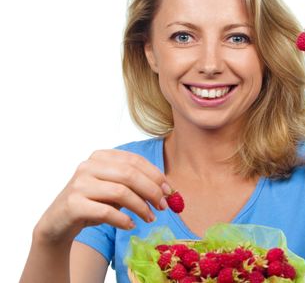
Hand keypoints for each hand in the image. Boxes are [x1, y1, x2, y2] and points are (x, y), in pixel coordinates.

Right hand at [35, 149, 170, 243]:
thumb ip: (136, 184)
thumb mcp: (115, 189)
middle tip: (163, 206)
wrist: (58, 223)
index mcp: (101, 156)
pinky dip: (123, 219)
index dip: (156, 175)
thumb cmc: (93, 203)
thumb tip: (167, 190)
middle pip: (130, 174)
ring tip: (150, 218)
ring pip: (120, 192)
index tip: (169, 191)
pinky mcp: (73, 204)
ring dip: (141, 207)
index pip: (135, 160)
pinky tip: (131, 225)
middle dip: (151, 191)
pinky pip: (106, 212)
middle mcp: (88, 166)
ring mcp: (79, 184)